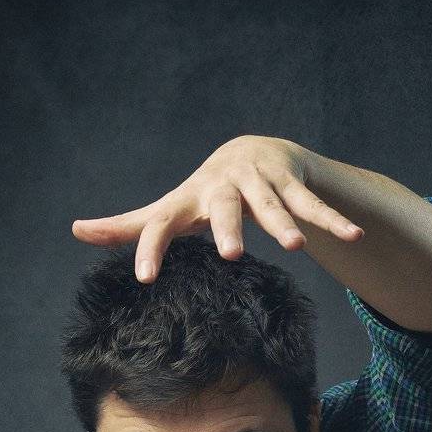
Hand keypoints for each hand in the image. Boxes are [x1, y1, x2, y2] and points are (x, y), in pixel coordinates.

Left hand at [71, 134, 363, 282]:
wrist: (254, 152)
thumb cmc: (203, 193)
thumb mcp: (168, 208)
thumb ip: (127, 225)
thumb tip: (76, 230)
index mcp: (188, 200)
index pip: (163, 225)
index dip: (152, 249)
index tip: (146, 278)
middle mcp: (222, 186)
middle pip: (224, 208)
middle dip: (229, 227)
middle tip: (231, 254)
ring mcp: (259, 181)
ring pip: (273, 205)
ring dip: (286, 223)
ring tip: (297, 247)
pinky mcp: (291, 180)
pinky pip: (313, 205)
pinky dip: (333, 220)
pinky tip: (354, 235)